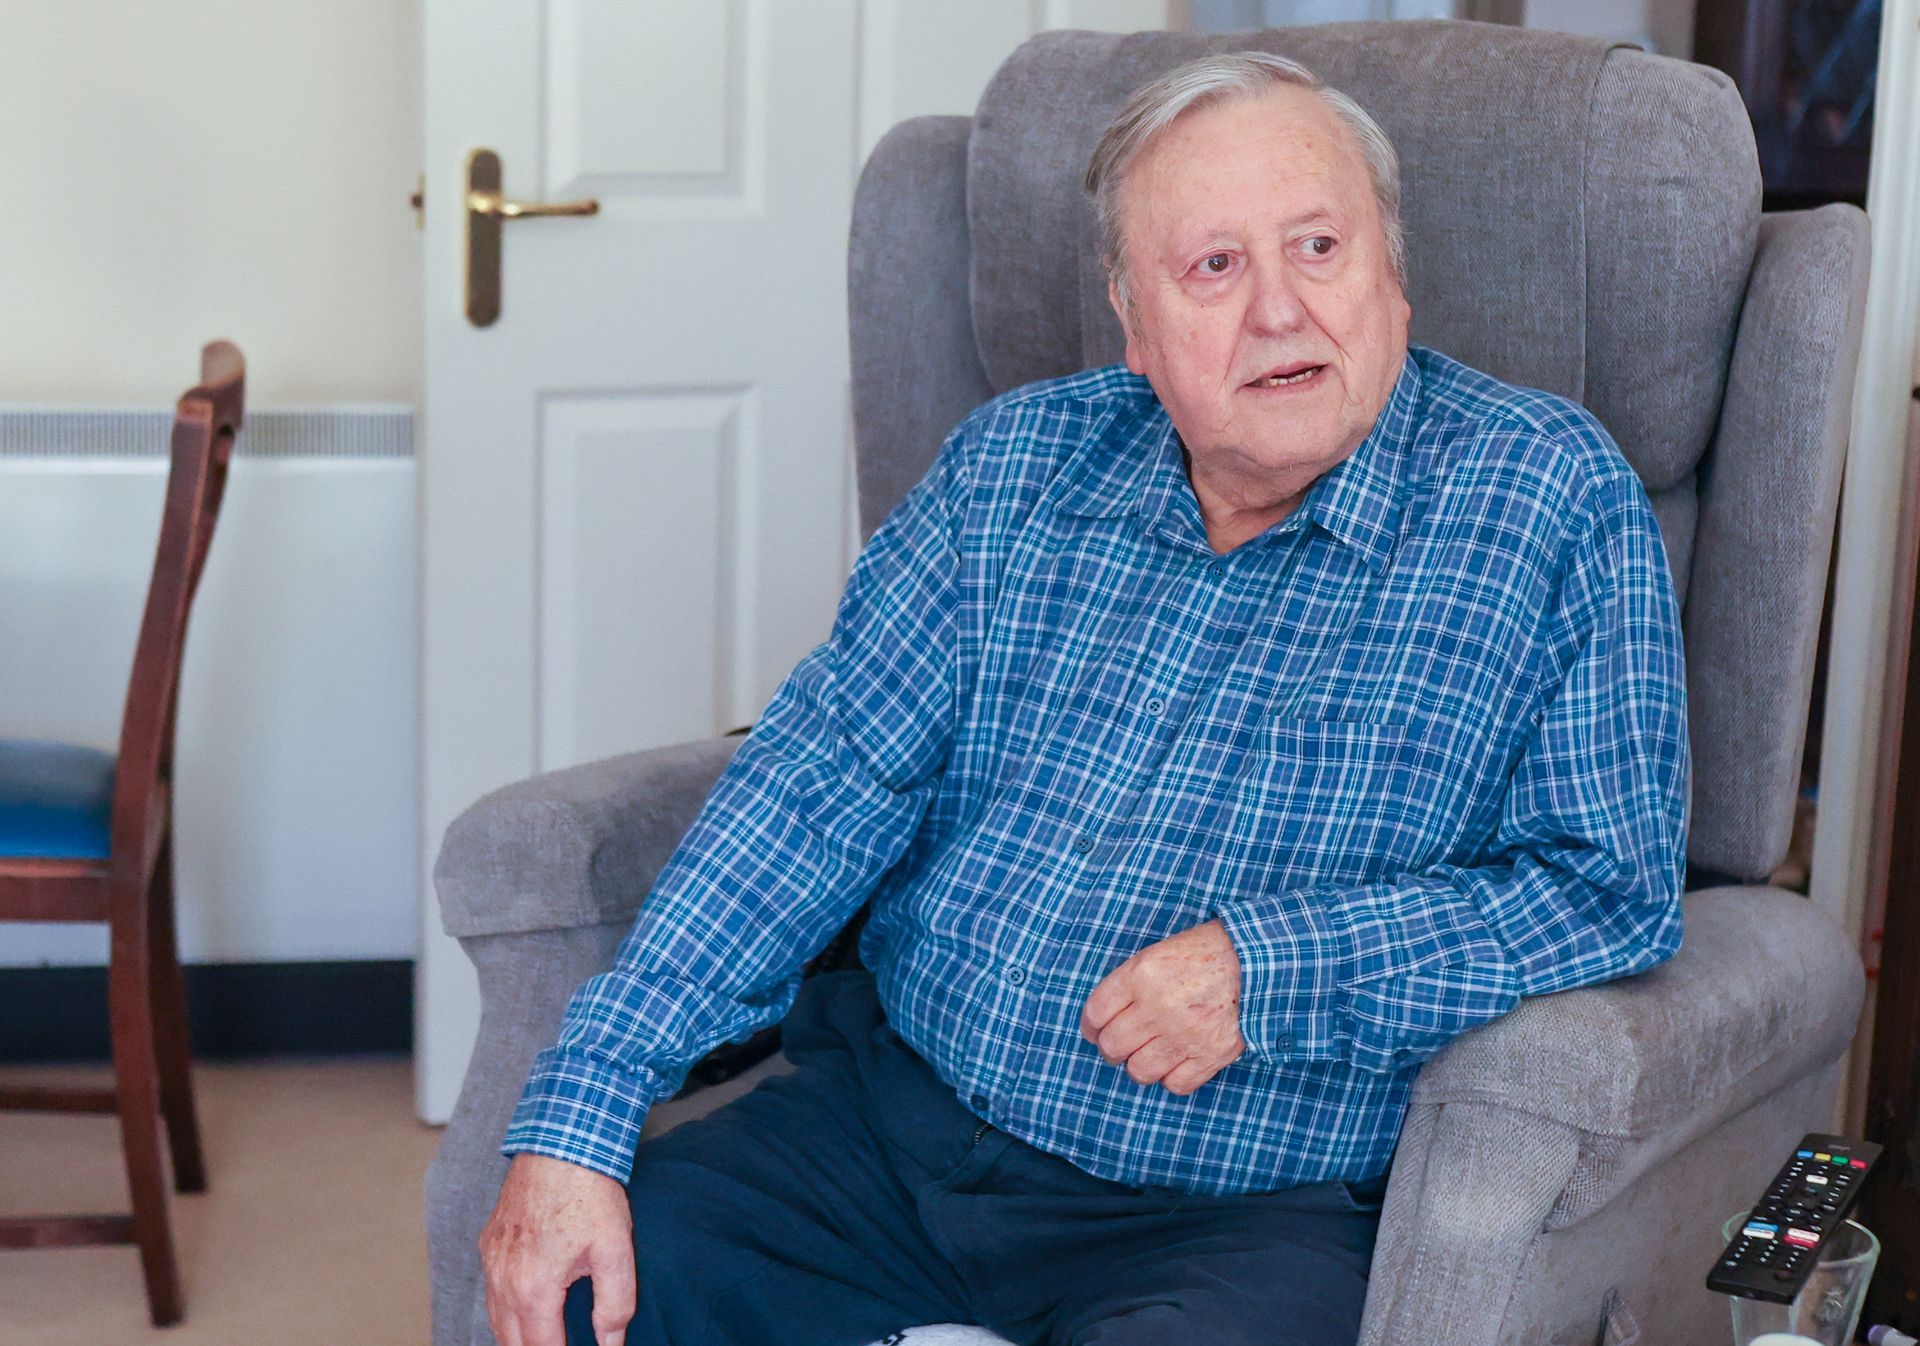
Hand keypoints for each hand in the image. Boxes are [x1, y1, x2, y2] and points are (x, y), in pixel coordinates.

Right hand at [480, 1152, 634, 1345]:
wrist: (560, 1142)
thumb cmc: (590, 1193)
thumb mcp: (616, 1250)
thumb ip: (615, 1305)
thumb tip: (611, 1344)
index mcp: (534, 1288)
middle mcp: (503, 1280)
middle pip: (511, 1342)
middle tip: (559, 1345)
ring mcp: (492, 1260)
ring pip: (495, 1319)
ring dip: (516, 1336)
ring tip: (543, 1338)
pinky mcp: (489, 1242)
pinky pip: (490, 1290)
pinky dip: (504, 1309)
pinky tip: (525, 1308)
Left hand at [1080, 918, 1246, 1095]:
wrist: (1258, 960)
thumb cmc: (1205, 954)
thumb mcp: (1158, 954)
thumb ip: (1130, 984)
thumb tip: (1106, 1018)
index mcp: (1141, 975)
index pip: (1095, 1013)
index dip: (1091, 1027)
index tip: (1096, 1031)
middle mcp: (1158, 1006)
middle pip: (1112, 1046)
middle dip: (1111, 1050)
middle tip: (1121, 1046)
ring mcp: (1184, 1034)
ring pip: (1139, 1071)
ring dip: (1140, 1066)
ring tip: (1150, 1055)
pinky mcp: (1210, 1054)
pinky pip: (1175, 1084)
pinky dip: (1172, 1078)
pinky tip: (1178, 1061)